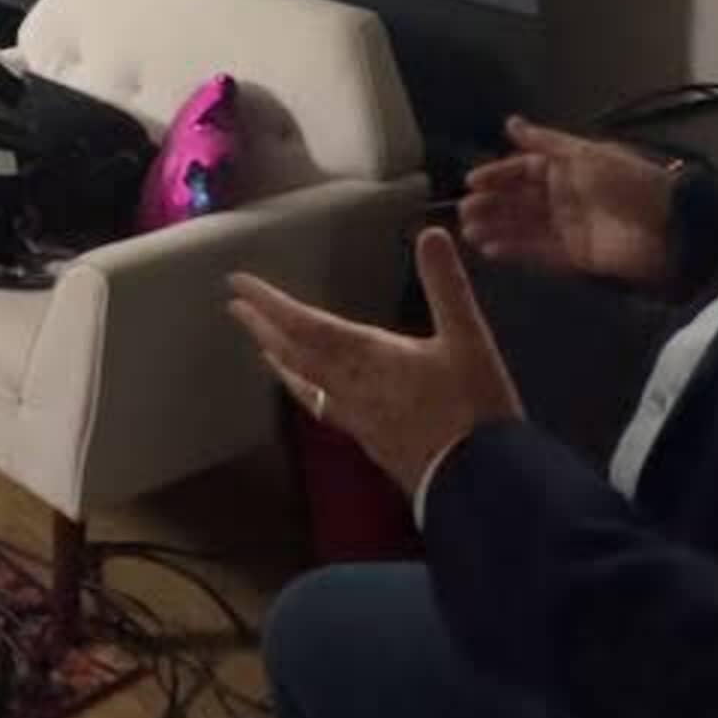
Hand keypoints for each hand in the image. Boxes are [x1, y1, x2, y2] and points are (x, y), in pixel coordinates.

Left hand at [228, 230, 523, 500]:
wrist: (481, 484)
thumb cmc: (474, 408)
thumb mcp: (469, 340)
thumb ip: (448, 287)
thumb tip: (432, 233)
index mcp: (368, 357)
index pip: (306, 324)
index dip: (270, 303)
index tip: (236, 285)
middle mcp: (351, 388)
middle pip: (296, 355)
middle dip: (264, 329)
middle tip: (236, 309)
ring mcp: (358, 419)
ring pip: (306, 386)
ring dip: (281, 363)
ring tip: (264, 351)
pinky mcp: (372, 443)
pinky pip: (326, 409)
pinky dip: (309, 392)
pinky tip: (318, 396)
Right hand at [457, 117, 680, 288]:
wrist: (670, 227)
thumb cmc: (631, 183)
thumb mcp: (587, 154)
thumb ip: (546, 142)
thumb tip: (511, 122)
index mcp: (568, 169)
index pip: (524, 169)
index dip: (498, 174)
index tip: (471, 182)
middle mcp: (564, 197)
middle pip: (519, 199)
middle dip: (490, 203)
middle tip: (463, 209)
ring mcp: (568, 228)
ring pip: (522, 226)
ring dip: (495, 227)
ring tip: (468, 230)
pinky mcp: (574, 256)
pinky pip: (537, 253)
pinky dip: (513, 250)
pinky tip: (490, 248)